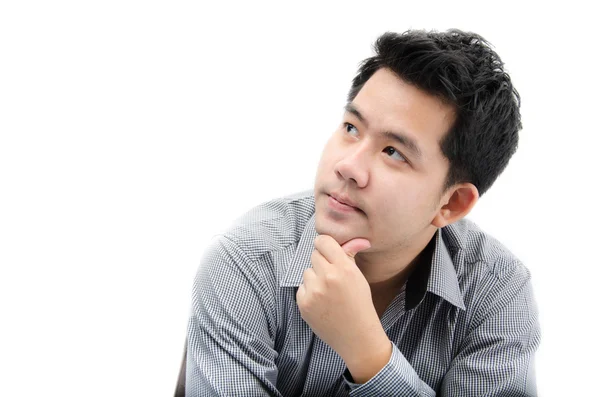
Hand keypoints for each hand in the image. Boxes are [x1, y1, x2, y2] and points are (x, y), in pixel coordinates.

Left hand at [296, 234, 391, 381]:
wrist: (356, 337)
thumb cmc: (360, 305)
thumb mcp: (359, 278)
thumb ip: (351, 255)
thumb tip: (358, 239)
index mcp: (344, 268)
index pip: (323, 241)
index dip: (325, 246)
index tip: (328, 252)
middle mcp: (327, 277)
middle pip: (314, 255)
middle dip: (322, 263)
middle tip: (332, 277)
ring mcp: (314, 291)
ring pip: (307, 271)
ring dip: (315, 278)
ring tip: (328, 293)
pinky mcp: (303, 304)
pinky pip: (301, 287)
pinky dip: (309, 293)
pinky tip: (321, 303)